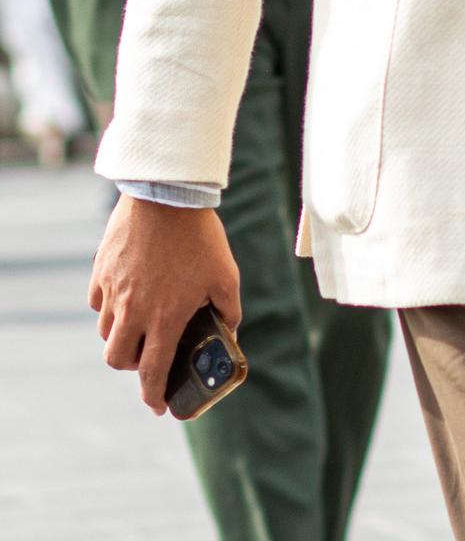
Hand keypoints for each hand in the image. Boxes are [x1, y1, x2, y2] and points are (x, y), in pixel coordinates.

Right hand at [88, 194, 240, 414]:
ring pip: (105, 331)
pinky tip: (127, 295)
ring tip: (141, 320)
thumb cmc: (200, 236)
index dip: (154, 396)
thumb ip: (229, 309)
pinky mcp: (101, 271)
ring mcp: (113, 291)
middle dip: (132, 365)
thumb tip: (230, 328)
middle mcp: (133, 311)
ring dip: (121, 335)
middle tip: (149, 355)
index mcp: (165, 318)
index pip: (152, 373)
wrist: (167, 195)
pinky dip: (109, 307)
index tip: (159, 406)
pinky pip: (98, 302)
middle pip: (117, 360)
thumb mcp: (226, 275)